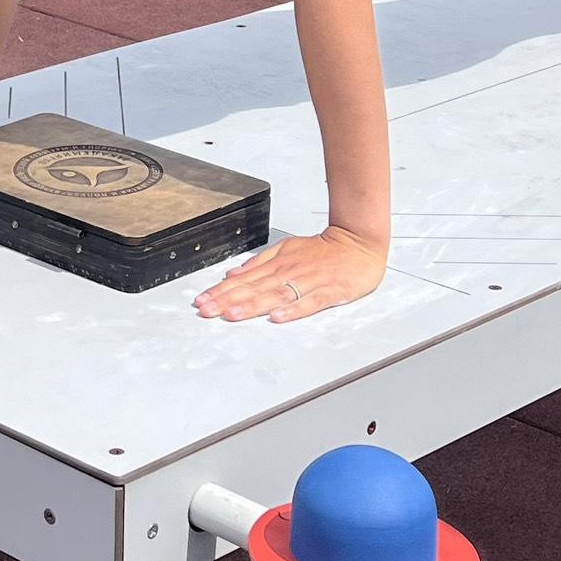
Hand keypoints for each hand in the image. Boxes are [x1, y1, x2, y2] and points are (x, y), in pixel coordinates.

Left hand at [193, 226, 387, 322]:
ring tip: (233, 314)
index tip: (202, 301)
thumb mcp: (286, 249)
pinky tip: (278, 318)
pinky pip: (309, 302)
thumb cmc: (323, 250)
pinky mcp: (330, 291)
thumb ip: (259, 263)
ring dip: (253, 305)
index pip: (243, 281)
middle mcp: (289, 273)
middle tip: (207, 310)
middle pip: (254, 289)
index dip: (221, 291)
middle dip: (228, 300)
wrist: (359, 242)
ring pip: (276, 295)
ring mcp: (309, 282)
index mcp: (277, 264)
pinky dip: (293, 310)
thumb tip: (232, 274)